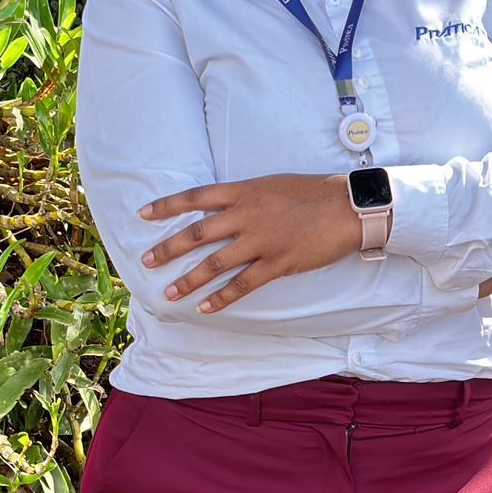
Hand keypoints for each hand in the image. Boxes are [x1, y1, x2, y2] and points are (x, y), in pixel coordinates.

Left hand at [137, 174, 360, 313]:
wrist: (347, 207)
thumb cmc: (310, 192)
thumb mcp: (271, 185)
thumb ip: (244, 197)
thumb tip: (221, 208)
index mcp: (244, 192)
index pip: (196, 197)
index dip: (168, 206)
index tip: (144, 214)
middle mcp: (247, 215)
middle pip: (198, 234)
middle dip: (168, 248)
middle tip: (146, 261)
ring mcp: (261, 241)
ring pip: (215, 264)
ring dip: (189, 279)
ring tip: (170, 293)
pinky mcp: (278, 263)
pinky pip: (244, 284)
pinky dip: (223, 298)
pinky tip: (207, 308)